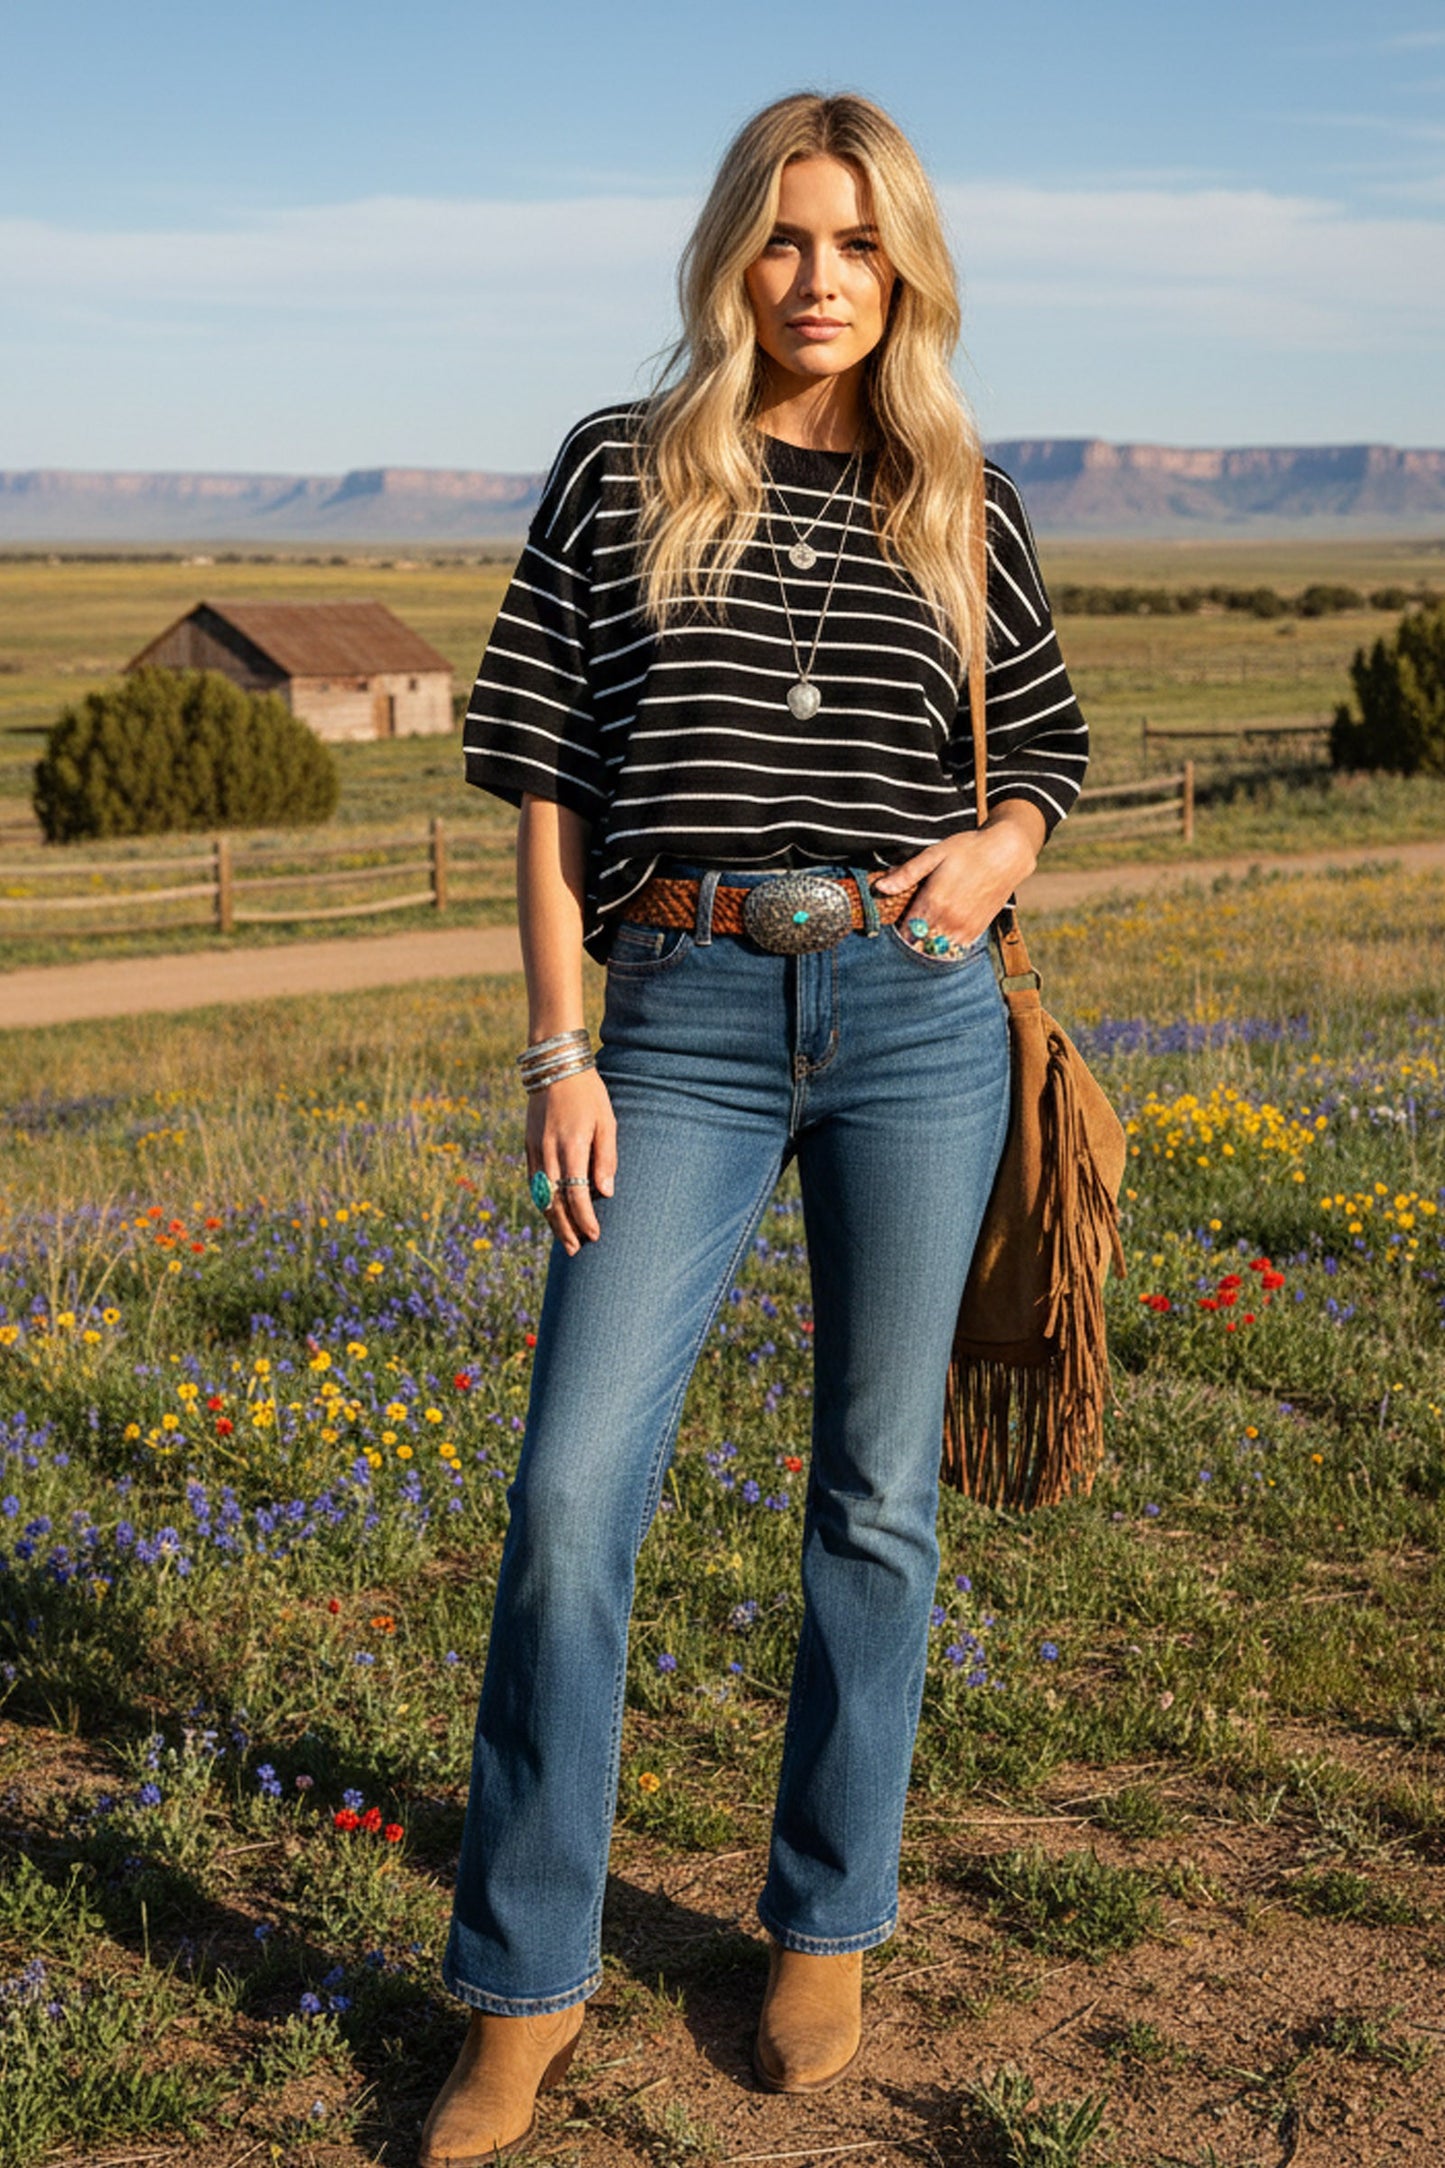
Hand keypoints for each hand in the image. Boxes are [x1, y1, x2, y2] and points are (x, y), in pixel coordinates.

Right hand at [525, 1068, 616, 1256]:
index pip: (576, 1194)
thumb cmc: (588, 1094)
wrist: (554, 1066)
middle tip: (577, 1250)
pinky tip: (550, 1213)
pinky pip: (533, 1181)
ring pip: (541, 1195)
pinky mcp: (528, 1145)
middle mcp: (549, 1152)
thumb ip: (606, 1158)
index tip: (595, 1234)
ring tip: (564, 1240)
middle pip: (555, 1201)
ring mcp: (535, 1149)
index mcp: (571, 1146)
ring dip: (551, 1220)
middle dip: (566, 1228)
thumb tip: (605, 1194)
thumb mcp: (607, 1122)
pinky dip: (541, 1201)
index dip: (585, 1218)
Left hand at [871, 812, 1041, 951]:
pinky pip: (953, 949)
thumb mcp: (934, 854)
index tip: (895, 918)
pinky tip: (941, 928)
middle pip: (919, 944)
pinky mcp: (977, 931)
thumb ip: (907, 874)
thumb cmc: (968, 849)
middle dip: (910, 937)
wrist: (1007, 854)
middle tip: (908, 921)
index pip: (905, 932)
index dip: (897, 928)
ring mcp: (965, 929)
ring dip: (926, 943)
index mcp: (934, 902)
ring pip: (936, 950)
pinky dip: (944, 944)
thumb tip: (879, 887)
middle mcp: (949, 920)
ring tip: (925, 925)